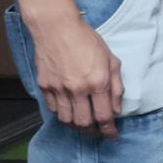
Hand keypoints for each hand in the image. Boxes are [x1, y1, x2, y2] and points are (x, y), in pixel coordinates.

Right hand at [29, 11, 123, 137]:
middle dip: (92, 132)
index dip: (109, 131)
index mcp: (98, 82)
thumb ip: (116, 86)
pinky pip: (53, 109)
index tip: (112, 135)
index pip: (104, 116)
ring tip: (83, 123)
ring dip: (76, 125)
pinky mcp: (45, 85)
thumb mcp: (111, 59)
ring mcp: (59, 88)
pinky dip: (62, 113)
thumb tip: (117, 109)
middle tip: (97, 131)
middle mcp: (78, 88)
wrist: (56, 27)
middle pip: (83, 123)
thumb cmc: (86, 40)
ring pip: (66, 120)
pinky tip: (69, 109)